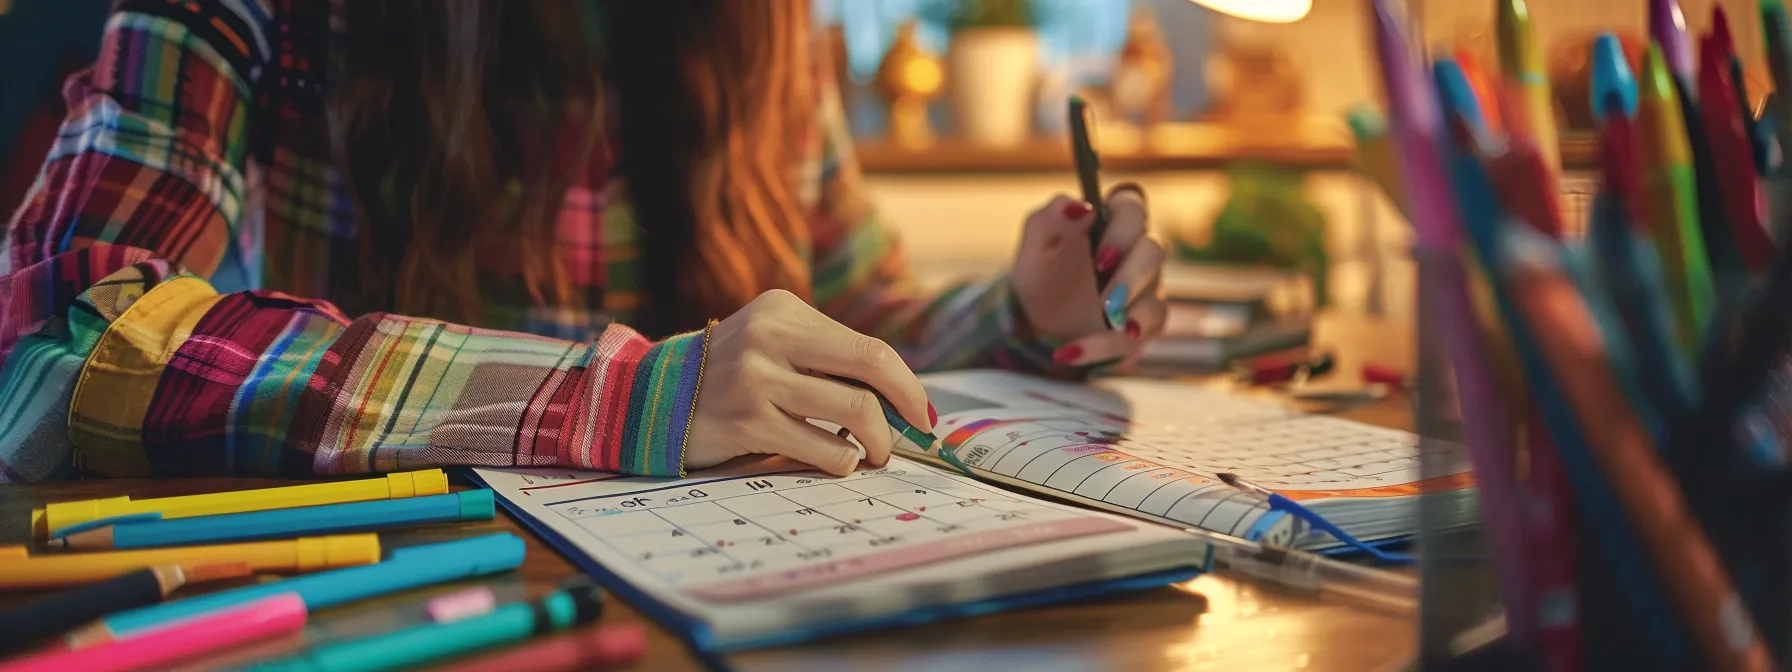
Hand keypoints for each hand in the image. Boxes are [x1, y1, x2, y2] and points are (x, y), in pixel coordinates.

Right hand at [684, 290, 934, 475]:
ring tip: (874, 454)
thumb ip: (821, 359)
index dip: (905, 382)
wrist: (649, 400)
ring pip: (855, 409)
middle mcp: (771, 336)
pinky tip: (840, 462)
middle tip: (917, 431)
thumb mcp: (768, 344)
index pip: (866, 346)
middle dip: (907, 404)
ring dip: (878, 441)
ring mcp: (757, 379)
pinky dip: (843, 460)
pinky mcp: (748, 422)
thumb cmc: (726, 377)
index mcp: (783, 310)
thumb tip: (897, 399)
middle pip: (871, 366)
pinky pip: (823, 446)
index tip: (921, 411)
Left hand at [1010, 187, 1167, 369]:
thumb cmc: (1039, 274)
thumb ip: (1053, 218)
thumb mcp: (1036, 245)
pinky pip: (1143, 334)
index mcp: (1109, 222)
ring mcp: (1145, 289)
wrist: (1032, 322)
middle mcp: (1135, 251)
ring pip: (1155, 299)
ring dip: (1128, 315)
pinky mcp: (1144, 324)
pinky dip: (1109, 345)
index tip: (1099, 257)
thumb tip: (1083, 206)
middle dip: (1131, 277)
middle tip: (1104, 300)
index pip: (1132, 206)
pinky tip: (1076, 351)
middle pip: (1154, 251)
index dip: (1124, 229)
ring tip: (1103, 325)